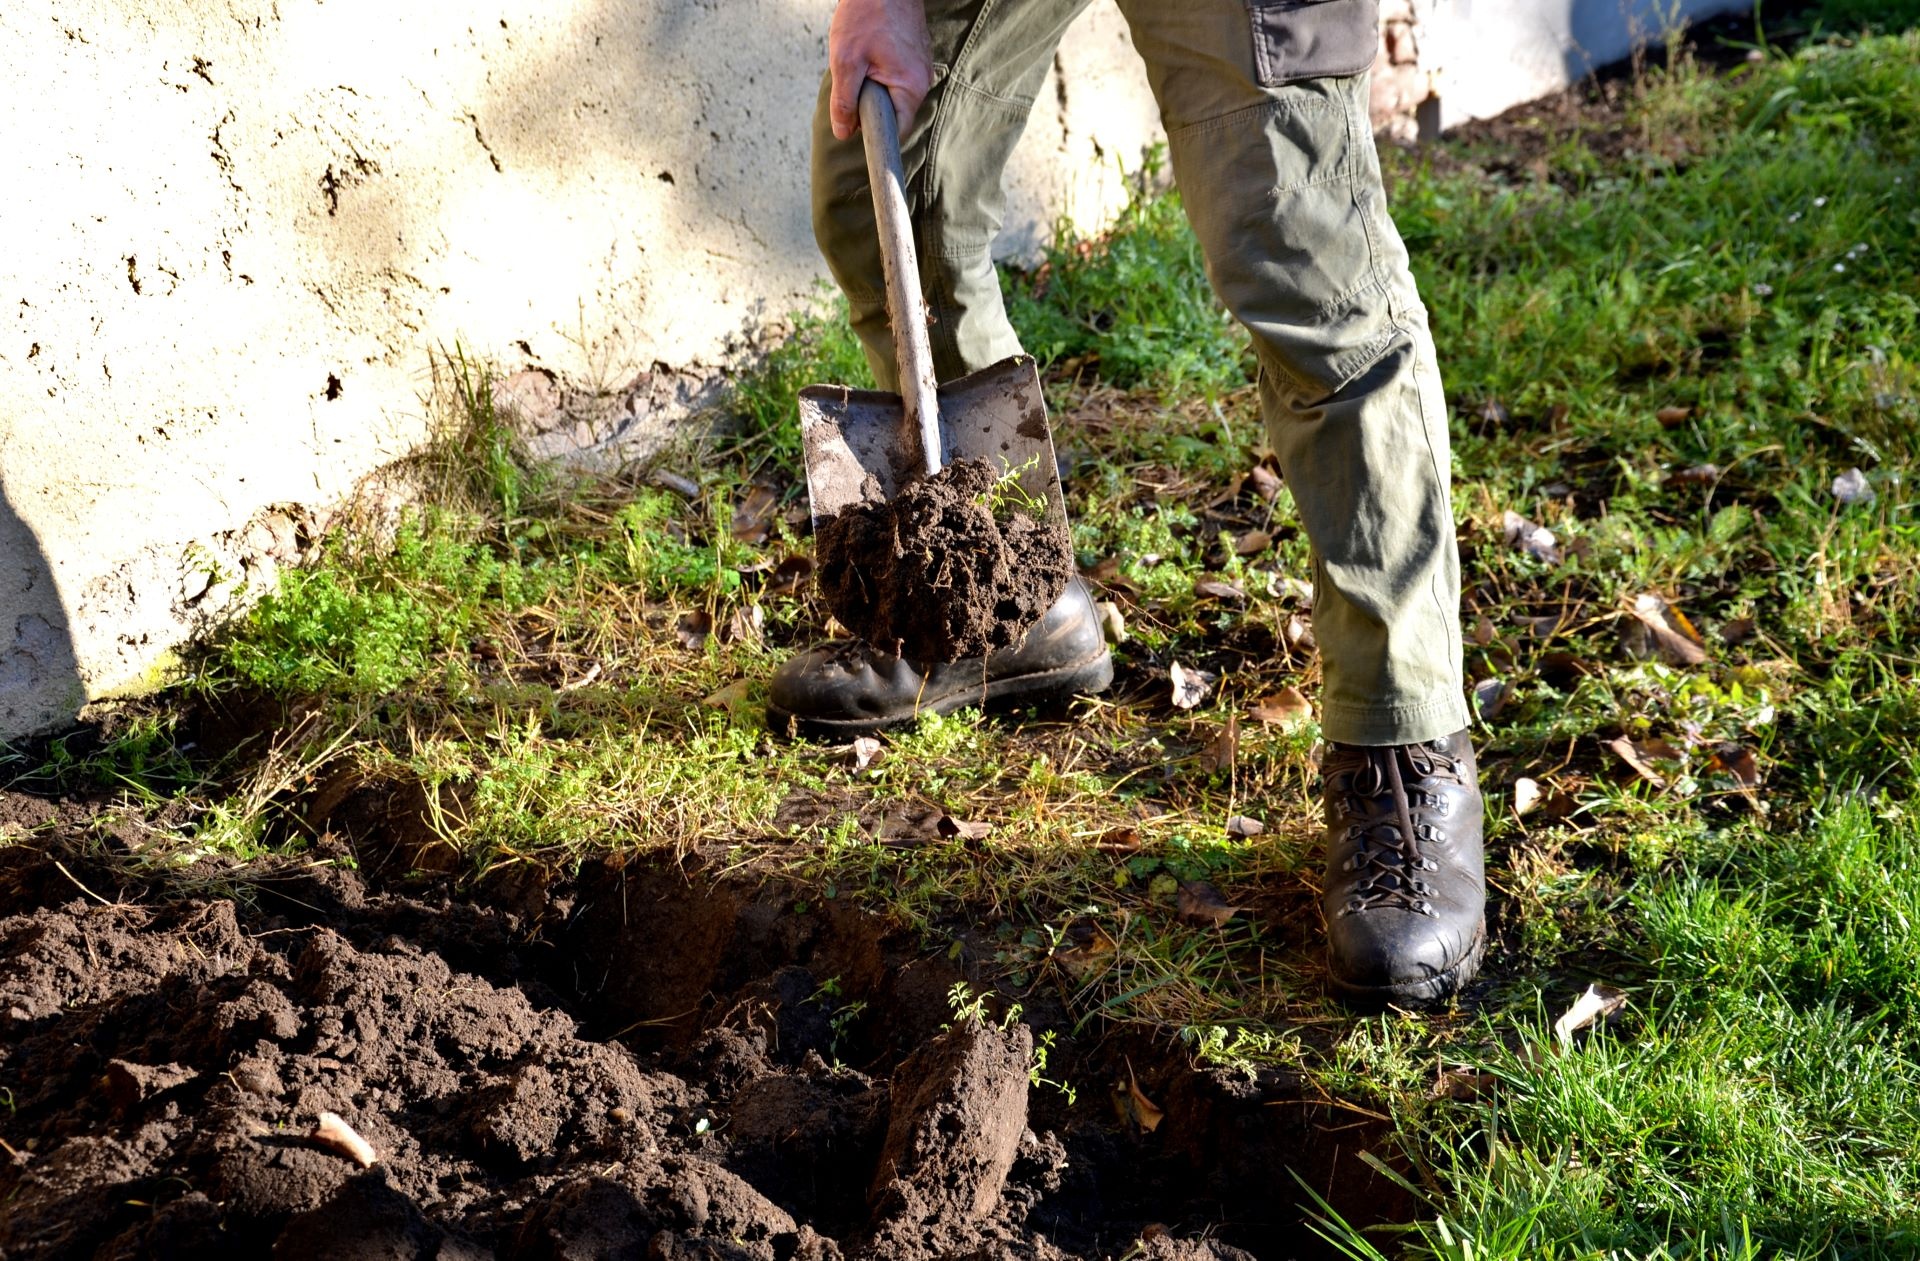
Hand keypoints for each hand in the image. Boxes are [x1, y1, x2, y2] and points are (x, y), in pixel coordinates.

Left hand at [828, 0, 933, 140]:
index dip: (873, 133)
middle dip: (870, 105)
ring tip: (861, 60)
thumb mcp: (846, 61)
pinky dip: (878, 71)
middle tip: (852, 80)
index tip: (856, 123)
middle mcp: (922, 80)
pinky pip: (896, 76)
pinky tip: (869, 51)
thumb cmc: (867, 14)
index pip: (896, 131)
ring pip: (893, 93)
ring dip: (872, 86)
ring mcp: (921, 67)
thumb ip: (844, 101)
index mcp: (910, 87)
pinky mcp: (915, 56)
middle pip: (894, 113)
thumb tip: (843, 132)